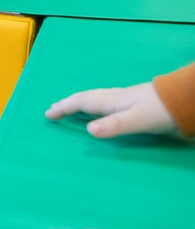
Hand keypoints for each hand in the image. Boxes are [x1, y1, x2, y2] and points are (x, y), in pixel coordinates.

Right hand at [44, 82, 175, 137]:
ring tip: (71, 106)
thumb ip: (114, 126)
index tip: (48, 114)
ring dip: (80, 102)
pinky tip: (102, 107)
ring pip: (96, 98)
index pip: (82, 103)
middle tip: (53, 109)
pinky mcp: (135, 101)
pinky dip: (94, 103)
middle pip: (86, 97)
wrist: (187, 99)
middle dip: (68, 103)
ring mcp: (126, 98)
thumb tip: (89, 130)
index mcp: (112, 102)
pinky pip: (106, 100)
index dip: (64, 108)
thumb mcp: (138, 121)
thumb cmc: (162, 111)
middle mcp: (116, 98)